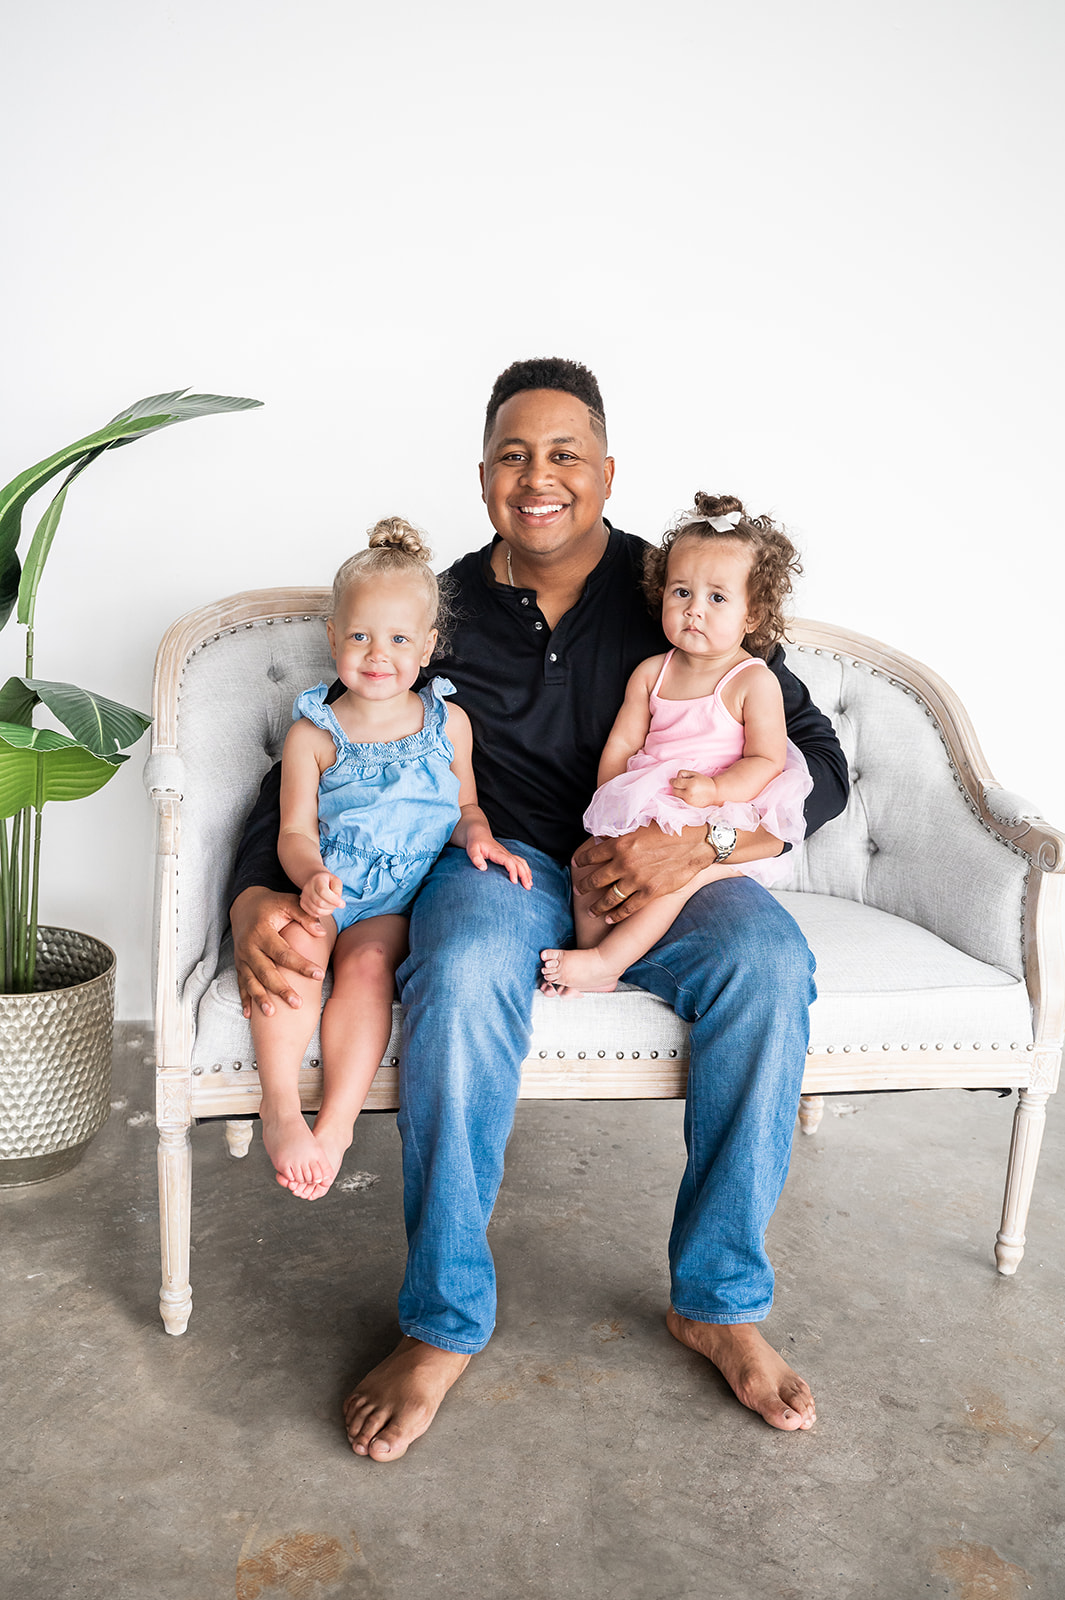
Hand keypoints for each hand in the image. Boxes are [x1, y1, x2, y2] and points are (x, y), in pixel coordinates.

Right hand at [231, 886, 328, 1018]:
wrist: (244, 904)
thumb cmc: (271, 905)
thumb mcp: (288, 903)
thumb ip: (305, 916)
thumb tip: (321, 932)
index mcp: (262, 932)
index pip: (283, 952)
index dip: (301, 964)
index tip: (318, 975)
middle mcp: (249, 947)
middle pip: (266, 971)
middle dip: (281, 989)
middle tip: (297, 1003)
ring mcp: (242, 957)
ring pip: (251, 981)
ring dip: (260, 998)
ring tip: (272, 1013)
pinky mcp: (238, 964)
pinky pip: (240, 984)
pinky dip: (244, 999)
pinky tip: (249, 1015)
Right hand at [300, 871, 344, 918]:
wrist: (314, 881)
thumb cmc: (328, 881)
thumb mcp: (336, 881)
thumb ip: (338, 889)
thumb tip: (337, 901)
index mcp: (317, 880)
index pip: (323, 892)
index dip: (334, 900)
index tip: (343, 904)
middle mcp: (308, 888)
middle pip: (320, 903)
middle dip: (332, 906)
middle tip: (338, 904)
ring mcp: (304, 897)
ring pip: (317, 910)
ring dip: (328, 911)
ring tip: (332, 905)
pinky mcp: (303, 904)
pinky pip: (314, 914)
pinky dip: (323, 914)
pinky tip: (326, 908)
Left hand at [466, 827, 532, 887]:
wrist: (479, 834)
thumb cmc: (475, 843)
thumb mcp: (472, 850)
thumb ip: (476, 858)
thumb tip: (483, 868)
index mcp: (497, 852)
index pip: (509, 862)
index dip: (513, 871)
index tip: (515, 882)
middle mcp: (505, 853)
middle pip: (519, 863)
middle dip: (524, 875)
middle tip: (527, 887)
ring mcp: (508, 854)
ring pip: (521, 862)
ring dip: (527, 873)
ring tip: (529, 884)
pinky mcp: (508, 856)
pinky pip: (520, 862)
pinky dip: (526, 869)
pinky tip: (528, 877)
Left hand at [573, 823, 783, 921]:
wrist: (699, 840)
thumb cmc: (672, 826)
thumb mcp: (642, 823)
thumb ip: (622, 832)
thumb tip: (605, 836)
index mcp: (620, 843)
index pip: (591, 853)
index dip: (581, 859)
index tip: (575, 863)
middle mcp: (624, 863)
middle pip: (596, 878)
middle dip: (584, 885)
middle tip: (578, 888)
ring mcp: (637, 880)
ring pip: (609, 897)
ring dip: (597, 905)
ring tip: (590, 910)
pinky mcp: (651, 892)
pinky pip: (629, 907)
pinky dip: (617, 914)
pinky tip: (610, 918)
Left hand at [670, 769, 717, 806]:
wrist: (714, 793)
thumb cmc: (704, 782)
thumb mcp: (694, 774)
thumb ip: (683, 773)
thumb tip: (675, 778)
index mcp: (691, 784)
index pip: (675, 783)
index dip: (673, 781)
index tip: (673, 780)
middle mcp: (689, 793)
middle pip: (674, 790)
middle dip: (676, 787)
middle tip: (681, 784)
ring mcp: (689, 801)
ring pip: (677, 797)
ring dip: (679, 793)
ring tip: (686, 790)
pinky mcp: (690, 806)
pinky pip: (681, 801)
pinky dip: (683, 797)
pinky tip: (689, 794)